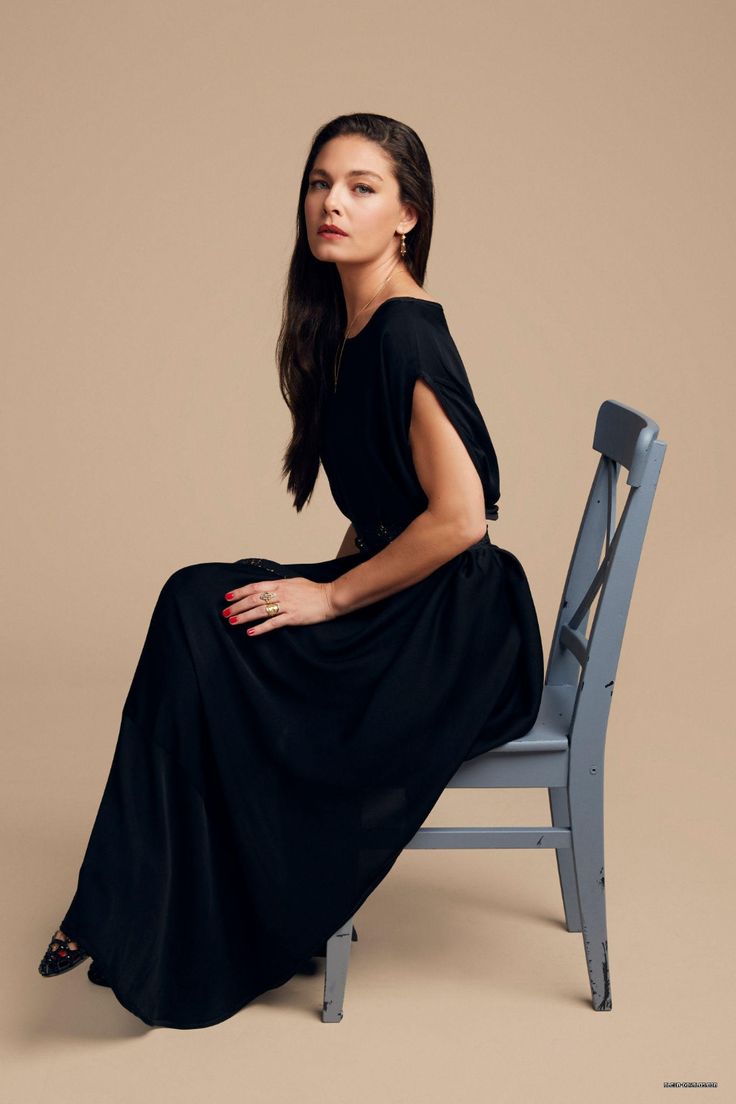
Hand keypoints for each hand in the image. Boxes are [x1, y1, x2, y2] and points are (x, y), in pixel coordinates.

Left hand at [221, 577, 338, 635]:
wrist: (330, 597)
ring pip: (260, 611)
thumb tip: (267, 588)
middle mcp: (280, 593)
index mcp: (280, 584)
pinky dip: (261, 628)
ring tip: (232, 622)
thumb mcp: (294, 582)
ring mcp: (286, 605)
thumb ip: (280, 585)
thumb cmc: (314, 590)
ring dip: (244, 617)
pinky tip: (251, 632)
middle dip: (237, 606)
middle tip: (225, 613)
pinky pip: (273, 623)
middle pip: (253, 599)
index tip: (228, 597)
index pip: (254, 587)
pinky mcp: (293, 617)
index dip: (239, 592)